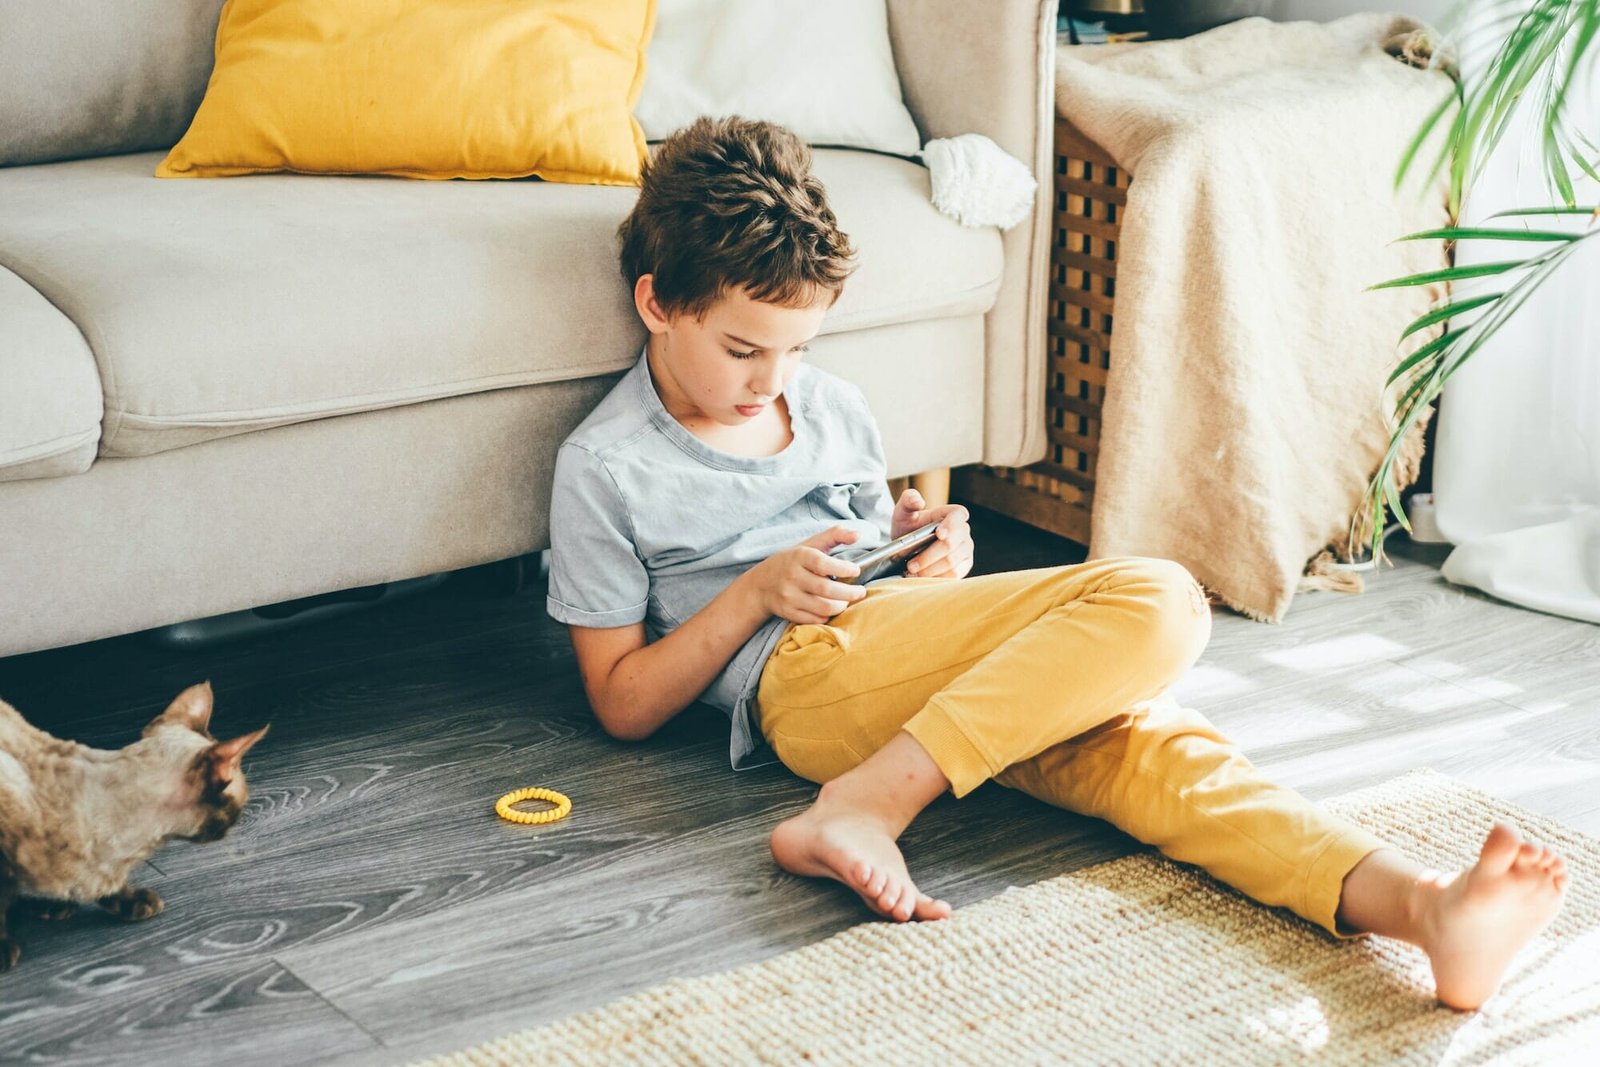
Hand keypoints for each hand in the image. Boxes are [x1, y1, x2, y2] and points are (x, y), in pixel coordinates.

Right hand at [745, 525, 867, 624]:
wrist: (761, 585)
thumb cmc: (792, 562)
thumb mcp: (809, 544)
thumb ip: (834, 535)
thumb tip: (857, 534)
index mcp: (799, 557)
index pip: (822, 563)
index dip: (842, 568)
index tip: (855, 570)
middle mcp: (792, 577)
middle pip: (826, 589)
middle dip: (849, 593)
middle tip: (860, 592)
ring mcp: (789, 597)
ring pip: (824, 607)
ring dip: (841, 606)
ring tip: (845, 600)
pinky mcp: (788, 612)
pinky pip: (816, 619)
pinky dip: (828, 615)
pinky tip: (829, 607)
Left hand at [891, 489, 973, 579]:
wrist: (908, 548)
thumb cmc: (908, 527)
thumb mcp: (903, 513)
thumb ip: (908, 501)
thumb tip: (918, 500)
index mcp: (953, 514)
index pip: (959, 515)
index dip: (951, 524)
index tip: (939, 534)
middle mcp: (963, 532)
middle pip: (952, 545)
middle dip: (929, 556)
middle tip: (910, 565)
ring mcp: (966, 550)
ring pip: (952, 563)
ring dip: (930, 570)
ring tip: (912, 573)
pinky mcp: (964, 567)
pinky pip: (954, 575)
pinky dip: (936, 578)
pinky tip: (921, 579)